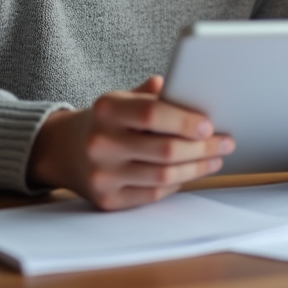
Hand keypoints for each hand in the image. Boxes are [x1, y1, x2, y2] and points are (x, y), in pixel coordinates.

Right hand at [27, 75, 233, 209]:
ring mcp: (102, 174)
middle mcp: (101, 142)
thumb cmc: (105, 121)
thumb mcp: (122, 97)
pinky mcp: (107, 199)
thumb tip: (189, 88)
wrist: (63, 150)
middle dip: (203, 148)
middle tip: (225, 142)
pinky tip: (191, 172)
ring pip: (163, 176)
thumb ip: (153, 94)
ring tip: (215, 158)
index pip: (152, 114)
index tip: (210, 125)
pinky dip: (178, 183)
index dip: (185, 121)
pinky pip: (153, 194)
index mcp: (107, 109)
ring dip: (197, 168)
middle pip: (165, 150)